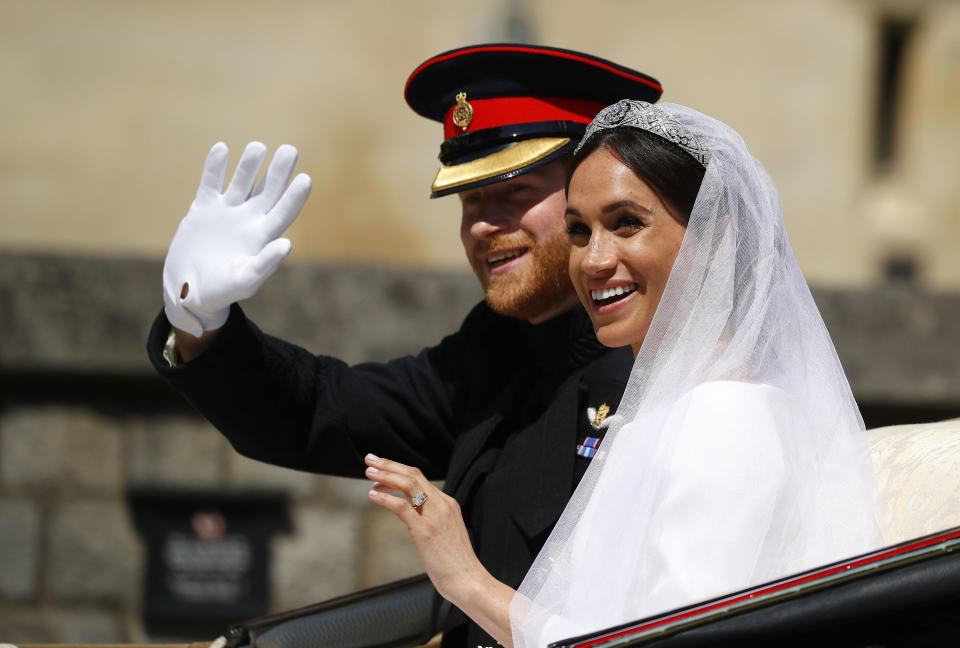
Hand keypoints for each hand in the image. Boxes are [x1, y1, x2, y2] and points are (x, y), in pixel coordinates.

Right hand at [163, 141, 311, 336]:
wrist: (189, 292)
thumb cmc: (221, 292)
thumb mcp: (244, 281)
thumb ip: (265, 264)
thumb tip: (286, 244)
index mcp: (262, 238)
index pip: (283, 212)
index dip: (294, 197)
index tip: (305, 179)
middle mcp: (248, 221)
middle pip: (268, 191)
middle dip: (279, 171)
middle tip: (291, 150)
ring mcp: (226, 213)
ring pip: (242, 182)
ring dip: (250, 164)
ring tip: (258, 146)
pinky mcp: (203, 209)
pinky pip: (211, 183)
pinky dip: (215, 167)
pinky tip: (221, 148)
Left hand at [365, 455, 516, 645]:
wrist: (468, 581)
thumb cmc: (455, 562)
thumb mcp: (446, 533)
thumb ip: (432, 519)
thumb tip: (411, 514)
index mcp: (448, 504)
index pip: (420, 478)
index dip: (398, 470)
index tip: (381, 467)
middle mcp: (443, 505)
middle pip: (413, 475)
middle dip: (389, 465)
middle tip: (370, 459)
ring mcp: (435, 516)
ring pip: (408, 484)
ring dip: (385, 475)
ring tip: (368, 472)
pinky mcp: (425, 531)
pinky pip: (402, 506)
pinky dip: (385, 498)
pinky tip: (372, 495)